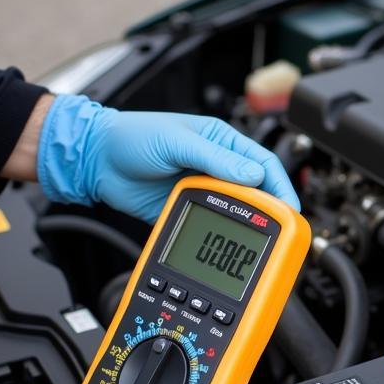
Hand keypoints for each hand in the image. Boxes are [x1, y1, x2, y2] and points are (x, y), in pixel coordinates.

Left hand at [37, 95, 299, 222]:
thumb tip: (252, 175)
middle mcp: (216, 166)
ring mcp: (200, 190)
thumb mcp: (177, 141)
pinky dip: (219, 236)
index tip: (290, 210)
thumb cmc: (131, 136)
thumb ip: (216, 158)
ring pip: (233, 212)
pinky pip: (209, 226)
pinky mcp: (185, 211)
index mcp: (222, 142)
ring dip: (244, 227)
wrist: (94, 160)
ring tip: (256, 244)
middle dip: (269, 213)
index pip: (263, 164)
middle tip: (280, 234)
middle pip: (254, 193)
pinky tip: (224, 247)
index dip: (280, 187)